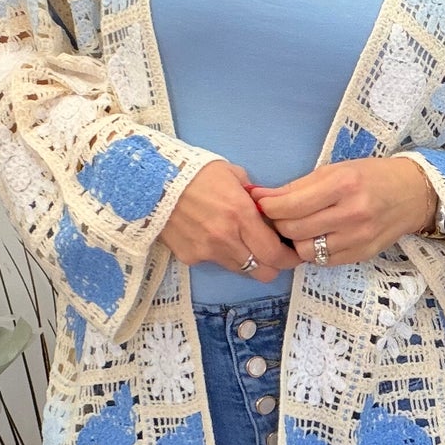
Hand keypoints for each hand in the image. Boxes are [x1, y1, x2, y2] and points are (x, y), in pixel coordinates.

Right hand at [162, 161, 298, 281]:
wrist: (150, 180)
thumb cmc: (194, 172)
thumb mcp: (232, 175)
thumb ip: (253, 196)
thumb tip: (265, 208)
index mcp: (241, 216)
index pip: (275, 253)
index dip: (289, 258)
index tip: (293, 253)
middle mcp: (226, 239)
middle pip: (263, 272)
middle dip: (273, 266)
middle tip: (273, 253)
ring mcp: (207, 252)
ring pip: (240, 270)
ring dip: (247, 260)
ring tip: (240, 240)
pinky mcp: (190, 257)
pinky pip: (215, 262)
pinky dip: (219, 254)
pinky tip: (210, 235)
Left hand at [250, 157, 435, 266]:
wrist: (413, 193)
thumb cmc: (371, 175)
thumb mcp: (336, 170)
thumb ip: (298, 186)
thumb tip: (260, 197)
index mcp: (342, 184)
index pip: (289, 205)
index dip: (268, 207)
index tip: (262, 204)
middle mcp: (351, 212)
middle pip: (293, 229)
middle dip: (278, 224)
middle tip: (277, 217)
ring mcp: (358, 237)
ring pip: (305, 250)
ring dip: (295, 240)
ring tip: (299, 227)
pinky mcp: (362, 254)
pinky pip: (323, 261)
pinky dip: (314, 251)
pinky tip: (318, 237)